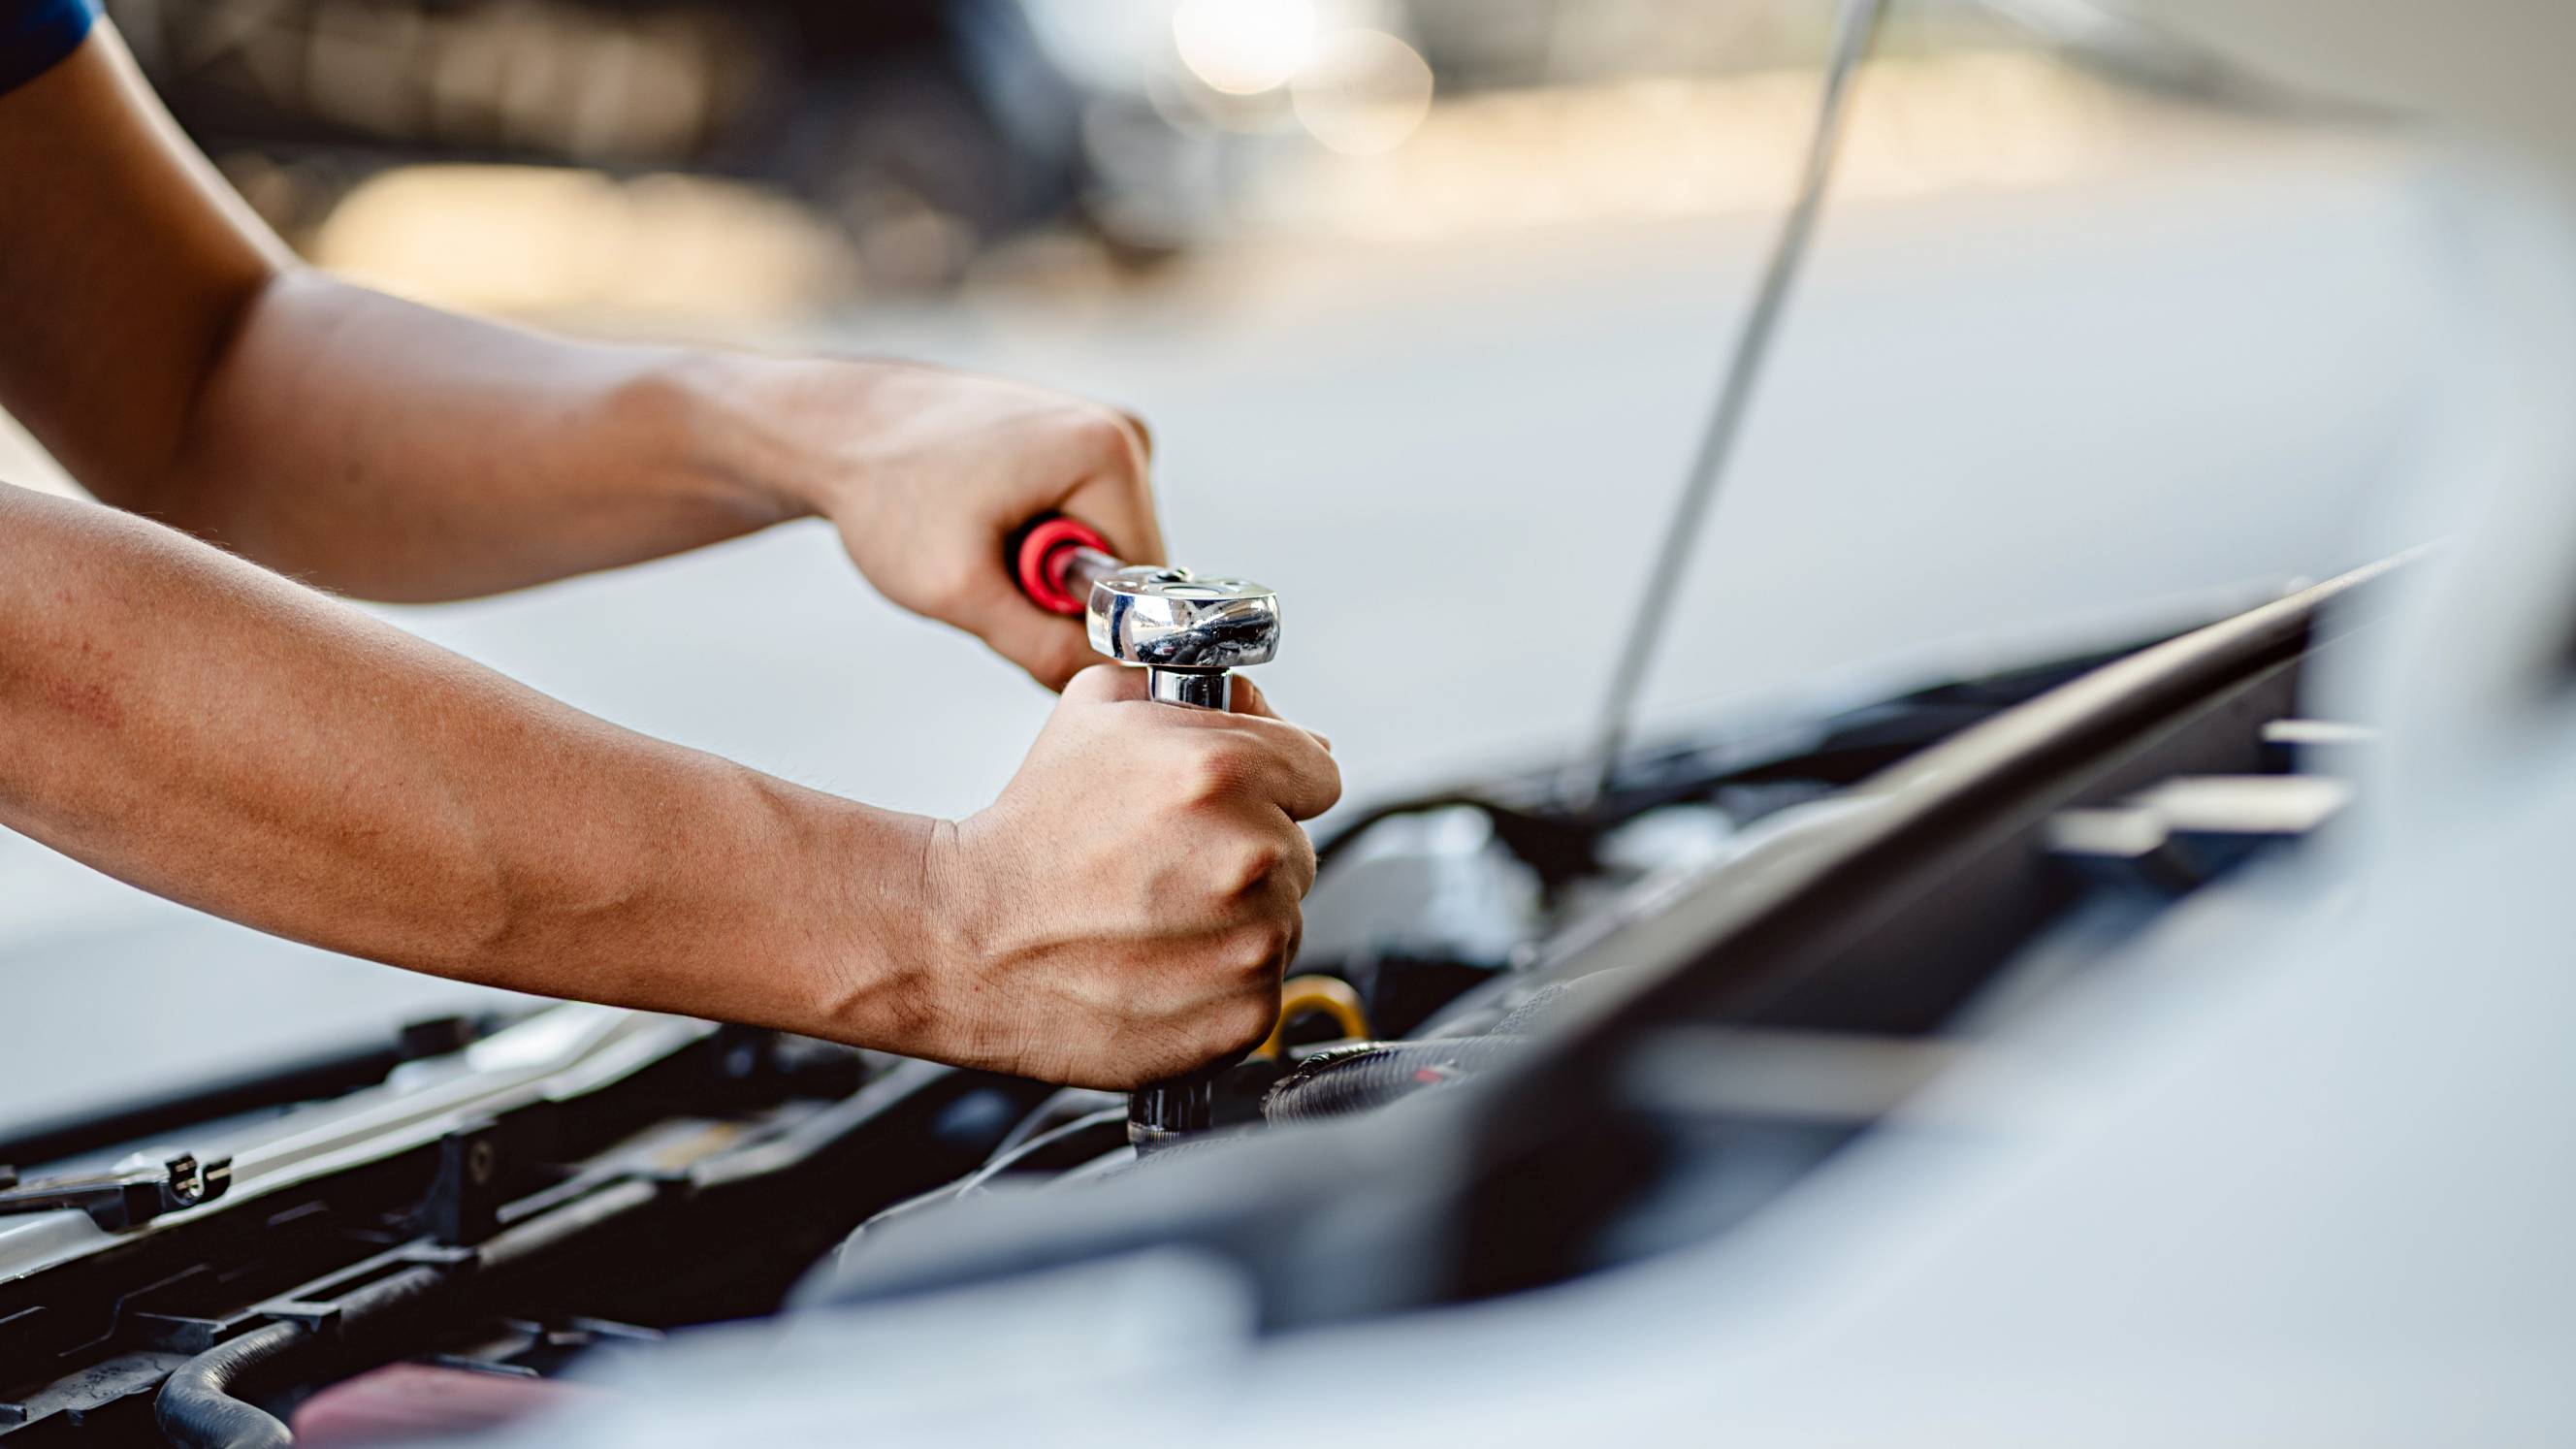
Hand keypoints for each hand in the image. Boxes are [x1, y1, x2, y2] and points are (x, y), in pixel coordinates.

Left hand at [741, 356, 1163, 688]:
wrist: (831, 429)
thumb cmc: (885, 492)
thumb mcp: (959, 591)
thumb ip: (1040, 648)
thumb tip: (1103, 682)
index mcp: (1110, 452)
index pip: (1146, 583)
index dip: (1084, 618)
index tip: (1009, 599)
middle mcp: (1120, 432)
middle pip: (1126, 565)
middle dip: (1060, 593)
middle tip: (984, 572)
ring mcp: (1098, 430)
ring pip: (1101, 549)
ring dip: (1044, 570)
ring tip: (976, 539)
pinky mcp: (1073, 440)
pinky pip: (1080, 522)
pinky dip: (1036, 542)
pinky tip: (983, 521)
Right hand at [905, 666, 1340, 1087]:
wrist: (967, 938)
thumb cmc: (1031, 830)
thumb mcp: (1100, 709)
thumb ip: (1207, 695)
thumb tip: (1266, 713)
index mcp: (1224, 770)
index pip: (1318, 771)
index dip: (1272, 781)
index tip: (1225, 801)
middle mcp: (1250, 856)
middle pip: (1298, 846)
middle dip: (1247, 849)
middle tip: (1169, 863)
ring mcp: (1251, 944)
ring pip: (1284, 919)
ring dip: (1238, 917)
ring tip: (1155, 915)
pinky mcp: (1243, 1017)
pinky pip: (1264, 987)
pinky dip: (1223, 981)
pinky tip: (1159, 963)